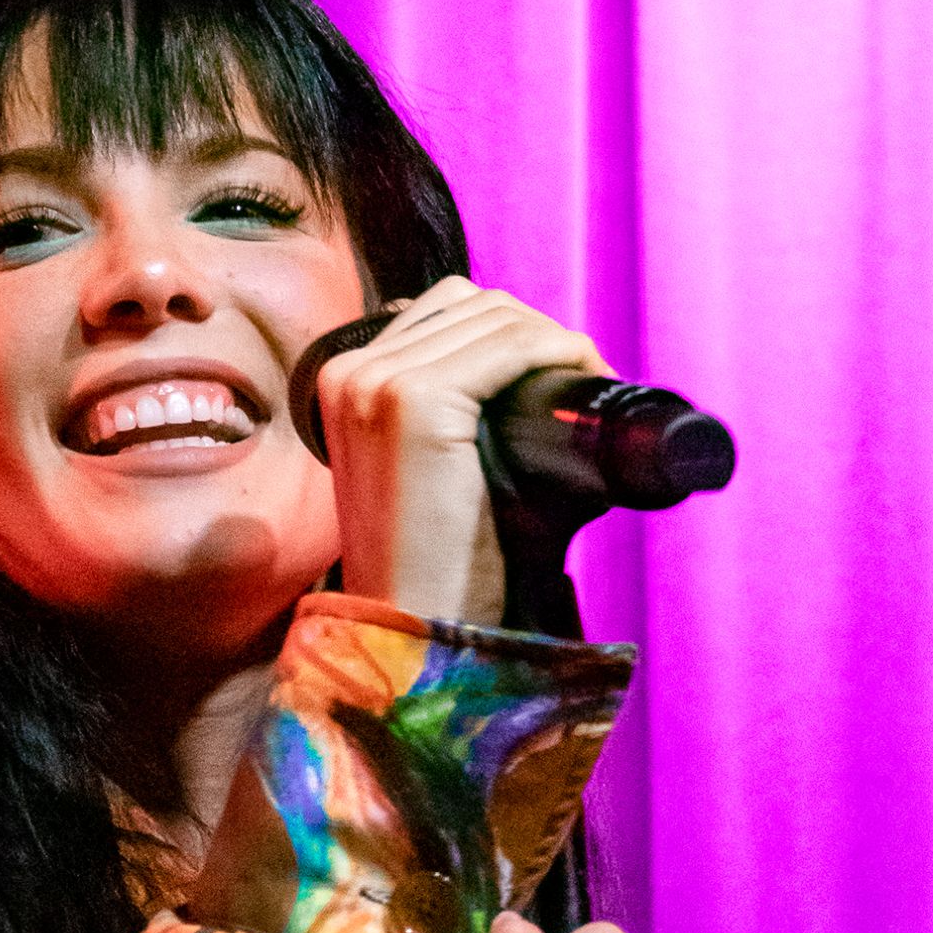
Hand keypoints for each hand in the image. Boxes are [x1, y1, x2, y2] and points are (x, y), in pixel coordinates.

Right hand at [315, 276, 611, 624]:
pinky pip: (509, 345)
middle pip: (470, 305)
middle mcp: (349, 371)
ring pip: (495, 318)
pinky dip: (559, 350)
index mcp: (343, 381)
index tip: (560, 372)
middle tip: (584, 380)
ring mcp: (375, 382)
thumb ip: (449, 417)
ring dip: (556, 340)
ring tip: (589, 383)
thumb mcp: (426, 469)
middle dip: (537, 332)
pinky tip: (584, 376)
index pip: (443, 312)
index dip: (512, 331)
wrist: (417, 626)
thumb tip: (530, 372)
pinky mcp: (412, 401)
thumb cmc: (439, 561)